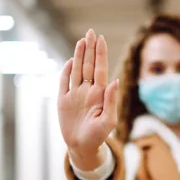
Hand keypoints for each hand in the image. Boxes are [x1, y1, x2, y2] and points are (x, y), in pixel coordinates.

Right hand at [58, 29, 118, 169]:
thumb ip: (111, 100)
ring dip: (79, 55)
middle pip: (89, 65)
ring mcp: (75, 94)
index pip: (100, 69)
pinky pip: (64, 82)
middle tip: (91, 32)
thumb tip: (115, 80)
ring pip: (77, 70)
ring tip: (82, 40)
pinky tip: (70, 60)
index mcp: (100, 94)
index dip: (100, 54)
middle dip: (90, 49)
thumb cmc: (98, 136)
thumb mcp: (108, 120)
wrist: (82, 147)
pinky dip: (66, 71)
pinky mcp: (63, 100)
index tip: (101, 39)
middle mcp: (88, 90)